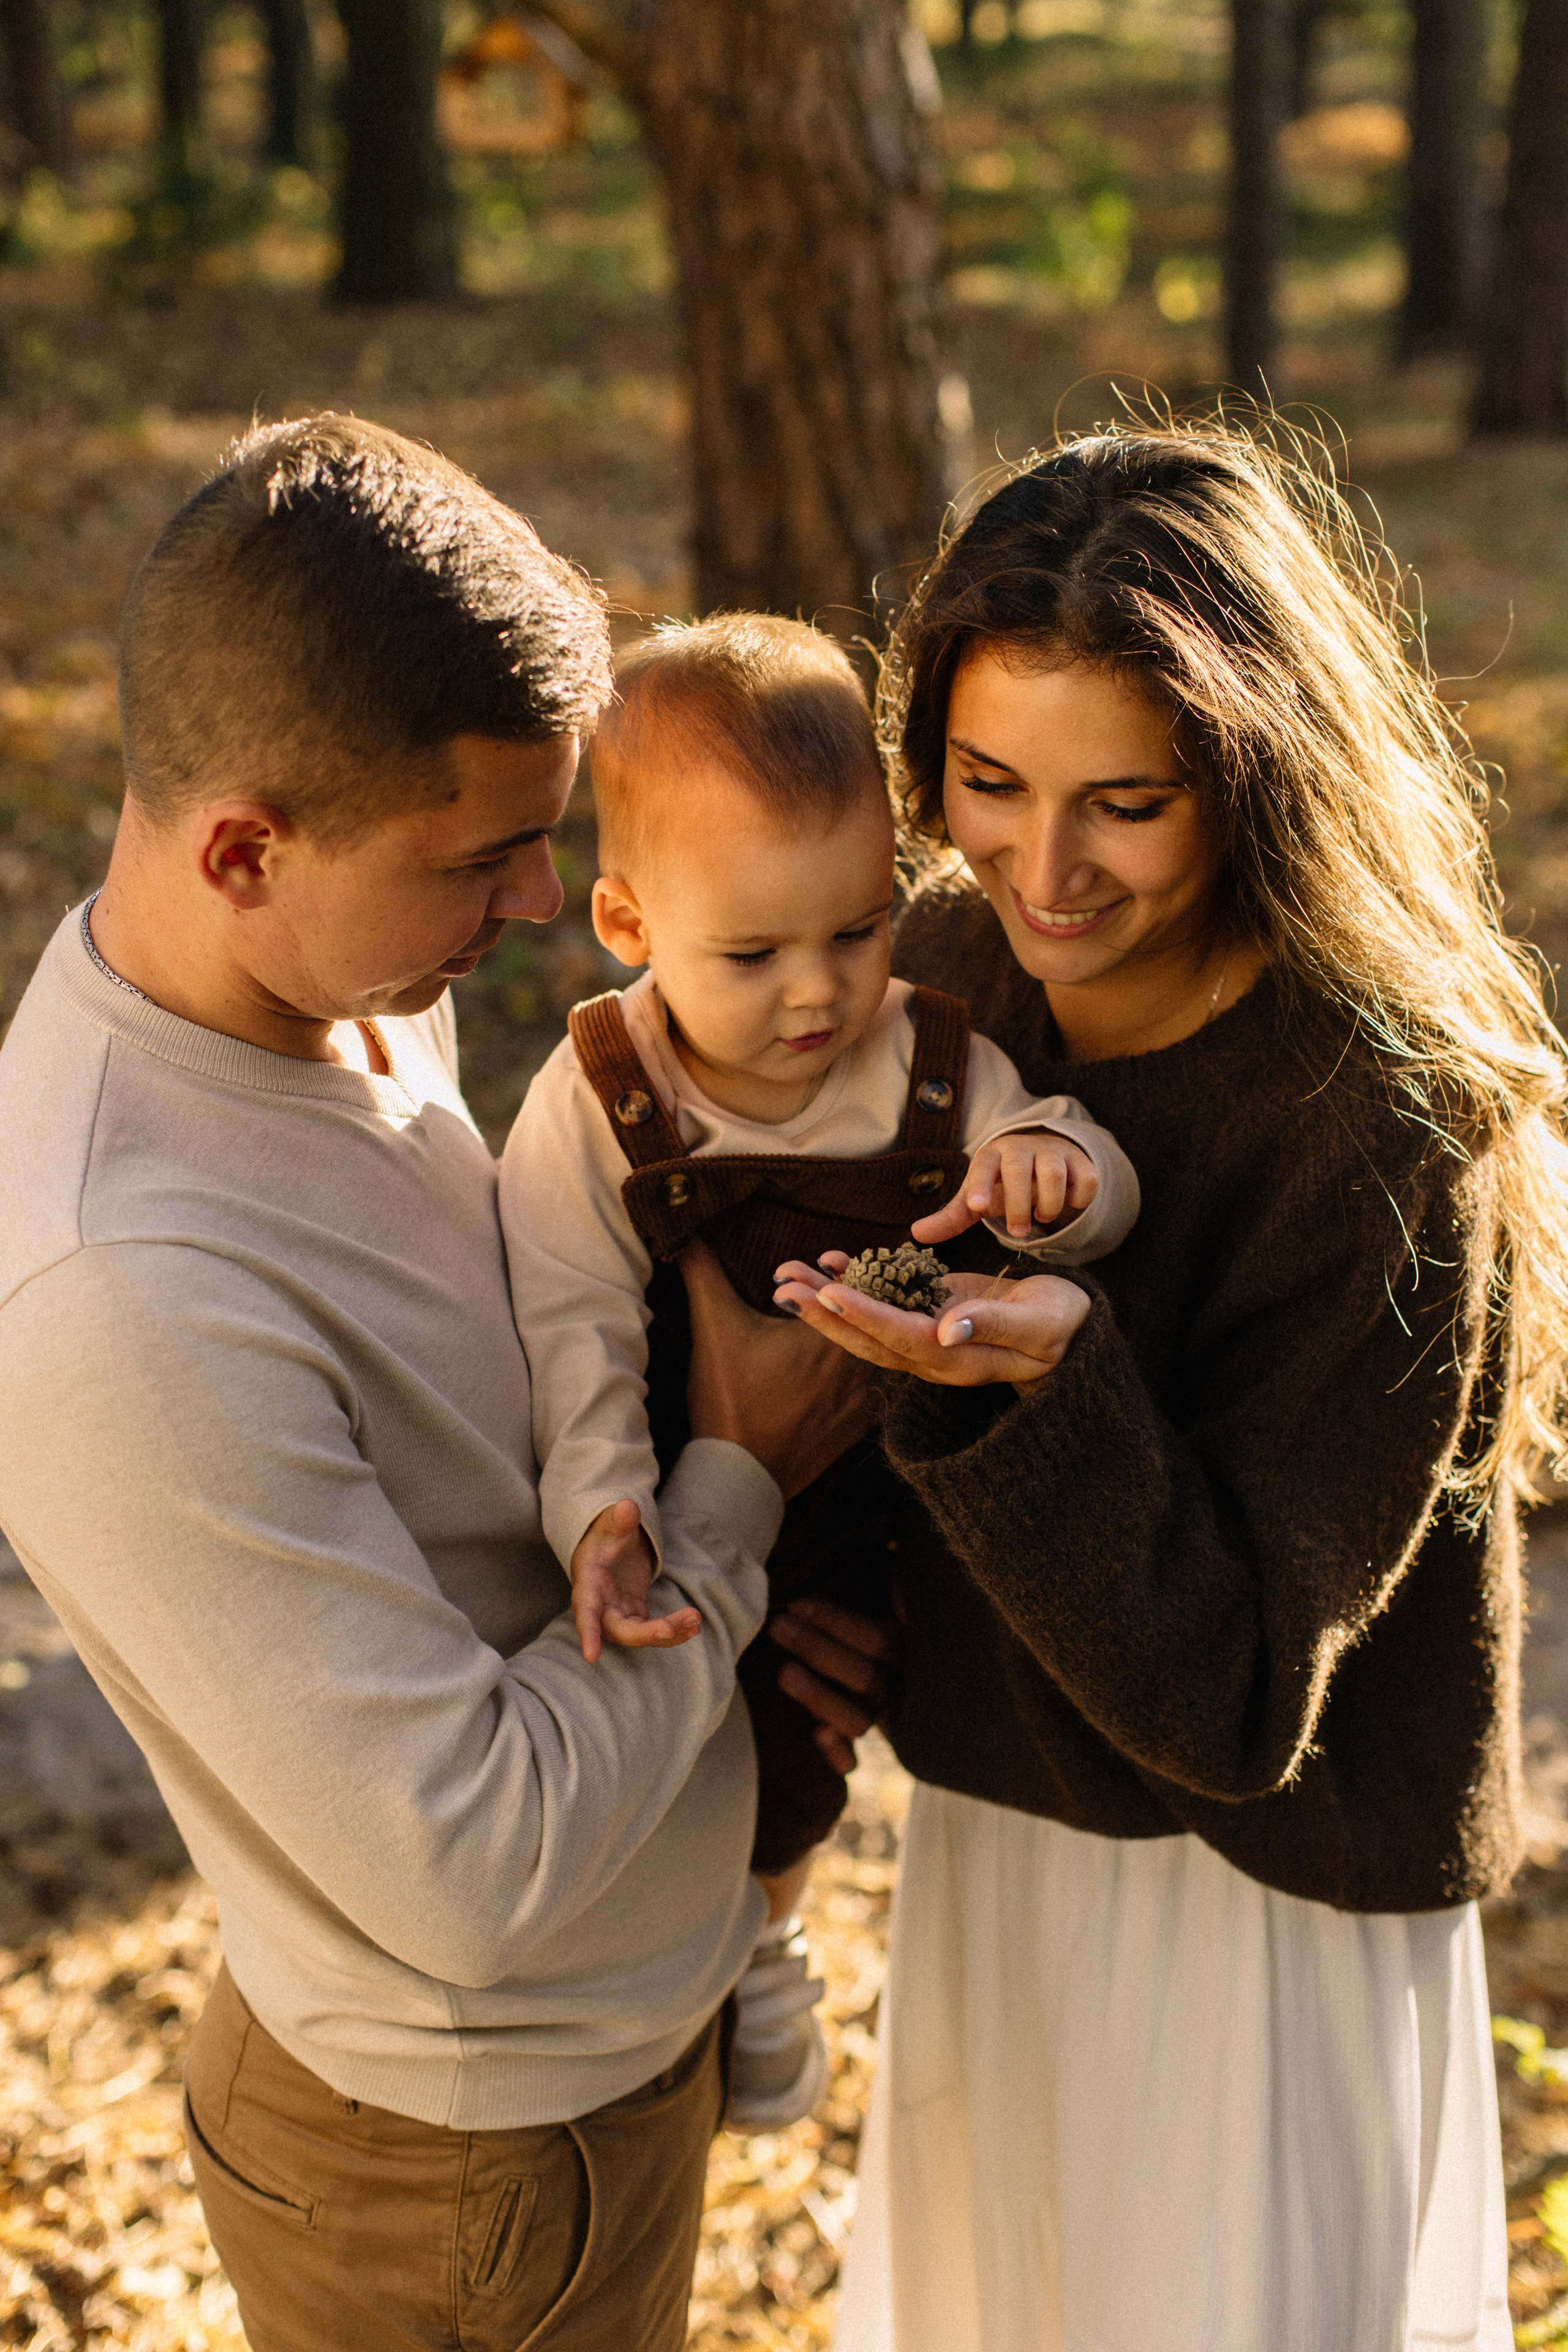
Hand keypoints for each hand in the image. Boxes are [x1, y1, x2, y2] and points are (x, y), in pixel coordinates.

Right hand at [569, 1500, 701, 1663]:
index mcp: (588, 1585)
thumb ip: (618, 1519)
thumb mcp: (610, 1522)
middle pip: (620, 1630)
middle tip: (670, 1629)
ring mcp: (620, 1613)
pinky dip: (673, 1630)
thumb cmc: (606, 1533)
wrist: (611, 1542)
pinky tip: (694, 1626)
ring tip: (695, 1620)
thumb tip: (627, 1508)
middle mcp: (602, 1606)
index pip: (585, 1612)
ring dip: (668, 1632)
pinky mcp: (636, 1614)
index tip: (591, 1657)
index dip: (588, 1634)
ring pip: (641, 1634)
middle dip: (645, 1634)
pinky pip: (654, 1629)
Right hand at [682, 1241, 872, 1496]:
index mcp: (831, 1332)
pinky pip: (874, 1386)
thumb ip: (703, 1272)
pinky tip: (839, 1362)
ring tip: (831, 1322)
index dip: (831, 1269)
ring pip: (872, 1348)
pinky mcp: (861, 1424)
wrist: (740, 1476)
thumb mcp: (713, 1328)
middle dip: (844, 1297)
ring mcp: (865, 1396)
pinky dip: (860, 1369)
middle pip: (863, 1315)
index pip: (845, 1284)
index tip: (817, 1262)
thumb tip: (684, 1233)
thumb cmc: (729, 1398)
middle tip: (826, 1285)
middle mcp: (860, 1362)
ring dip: (856, 1331)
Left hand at [772, 1253, 1090, 1389]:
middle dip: (822, 1313)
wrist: (1069, 1327)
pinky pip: (882, 1302)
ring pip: (864, 1322)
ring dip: (824, 1298)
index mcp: (955, 1360)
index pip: (899, 1338)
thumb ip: (993, 1328)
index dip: (863, 1316)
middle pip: (865, 1337)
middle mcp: (930, 1354)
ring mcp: (924, 1336)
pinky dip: (854, 1282)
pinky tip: (829, 1260)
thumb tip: (946, 1330)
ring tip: (787, 1272)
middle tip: (781, 1285)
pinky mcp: (926, 1314)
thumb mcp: (1038, 1326)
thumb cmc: (1061, 1325)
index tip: (827, 1293)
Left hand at [772, 1598, 897, 1774]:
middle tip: (777, 1627)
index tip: (796, 1604)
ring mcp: (874, 1720)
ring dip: (820, 1698)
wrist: (868, 1657)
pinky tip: (817, 1734)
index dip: (836, 1623)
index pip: (878, 1640)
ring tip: (783, 1672)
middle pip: (864, 1678)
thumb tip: (900, 1590)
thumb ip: (897, 1580)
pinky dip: (836, 1754)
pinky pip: (850, 1764)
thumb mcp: (881, 1588)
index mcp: (906, 1651)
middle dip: (817, 1650)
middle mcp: (893, 1689)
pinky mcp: (852, 1748)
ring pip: (857, 1721)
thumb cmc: (864, 1610)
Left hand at [913, 1129, 1098, 1245]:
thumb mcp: (977, 1199)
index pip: (983, 1167)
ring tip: (1042, 1218)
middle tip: (1017, 1233)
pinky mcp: (1081, 1162)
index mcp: (991, 1156)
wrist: (1042, 1159)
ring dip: (1049, 1202)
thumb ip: (951, 1218)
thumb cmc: (1001, 1184)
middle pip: (1019, 1170)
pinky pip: (1086, 1178)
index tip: (976, 1207)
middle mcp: (1022, 1149)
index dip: (980, 1186)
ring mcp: (1053, 1153)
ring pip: (1054, 1172)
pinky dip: (1080, 1196)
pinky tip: (1070, 1205)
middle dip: (1018, 1204)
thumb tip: (916, 1235)